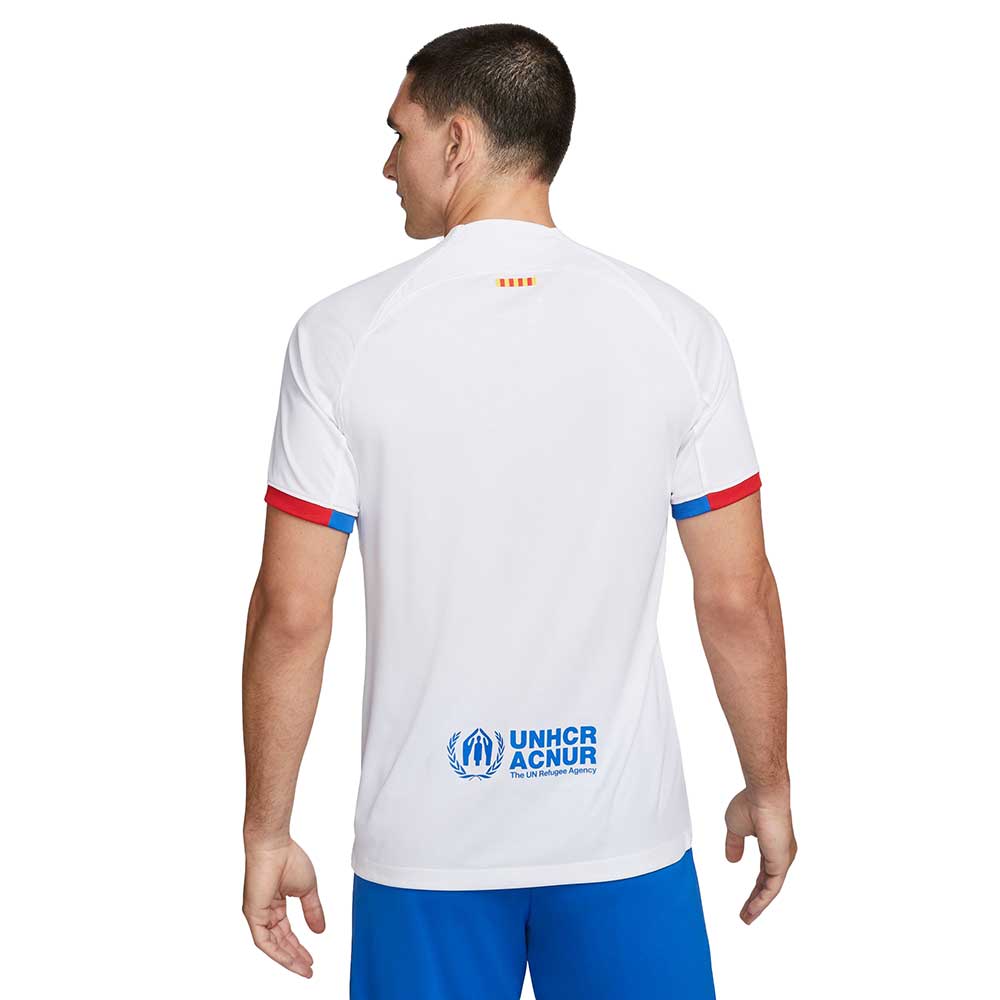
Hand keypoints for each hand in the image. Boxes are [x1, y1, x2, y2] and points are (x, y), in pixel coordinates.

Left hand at [243, 837, 325, 976]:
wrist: (274, 845)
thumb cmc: (288, 858)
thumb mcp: (307, 889)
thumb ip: (312, 910)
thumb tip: (320, 930)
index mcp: (274, 903)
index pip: (286, 932)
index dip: (298, 947)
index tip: (311, 958)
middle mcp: (264, 911)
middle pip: (280, 941)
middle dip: (294, 956)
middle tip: (308, 968)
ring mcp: (257, 914)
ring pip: (272, 945)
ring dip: (288, 958)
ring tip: (304, 968)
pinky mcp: (253, 914)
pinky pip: (264, 941)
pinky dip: (277, 952)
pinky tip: (290, 960)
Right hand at [725, 787, 796, 923]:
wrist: (762, 796)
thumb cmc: (751, 804)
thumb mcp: (735, 827)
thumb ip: (734, 844)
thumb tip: (732, 860)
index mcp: (771, 846)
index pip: (763, 873)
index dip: (754, 888)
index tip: (746, 901)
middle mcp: (780, 855)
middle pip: (767, 885)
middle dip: (756, 901)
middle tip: (746, 915)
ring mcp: (782, 859)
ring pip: (770, 889)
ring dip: (758, 905)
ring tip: (746, 917)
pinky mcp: (781, 863)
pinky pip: (771, 888)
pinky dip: (762, 900)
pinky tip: (753, 909)